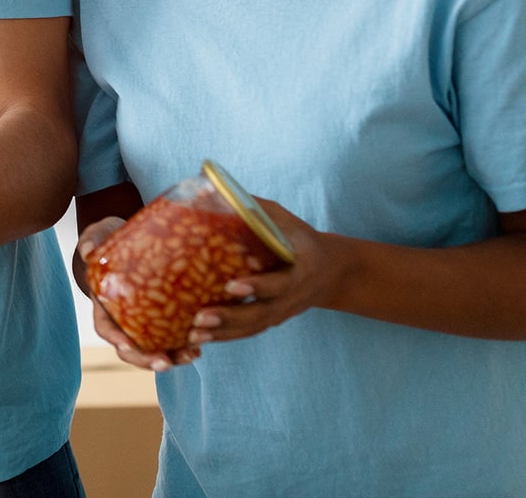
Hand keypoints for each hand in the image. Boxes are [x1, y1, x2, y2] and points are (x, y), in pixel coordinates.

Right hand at [76, 215, 201, 371]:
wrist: (134, 237)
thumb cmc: (112, 238)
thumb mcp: (100, 234)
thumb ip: (92, 241)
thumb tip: (88, 252)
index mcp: (105, 304)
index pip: (105, 328)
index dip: (116, 339)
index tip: (127, 345)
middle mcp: (124, 320)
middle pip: (131, 349)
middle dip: (146, 359)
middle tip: (164, 362)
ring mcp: (145, 322)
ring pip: (154, 350)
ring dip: (172, 358)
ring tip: (192, 355)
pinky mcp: (164, 319)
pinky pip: (173, 339)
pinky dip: (184, 347)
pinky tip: (200, 347)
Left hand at [187, 199, 343, 347]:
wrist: (332, 271)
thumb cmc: (300, 238)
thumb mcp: (286, 220)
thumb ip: (254, 209)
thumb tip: (211, 188)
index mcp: (301, 271)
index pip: (279, 283)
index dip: (257, 286)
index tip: (232, 285)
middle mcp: (292, 298)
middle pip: (261, 314)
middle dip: (230, 318)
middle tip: (200, 318)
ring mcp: (282, 312)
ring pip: (253, 328)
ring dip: (223, 333)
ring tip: (193, 334)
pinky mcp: (272, 320)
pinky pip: (249, 332)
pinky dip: (225, 336)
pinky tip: (199, 338)